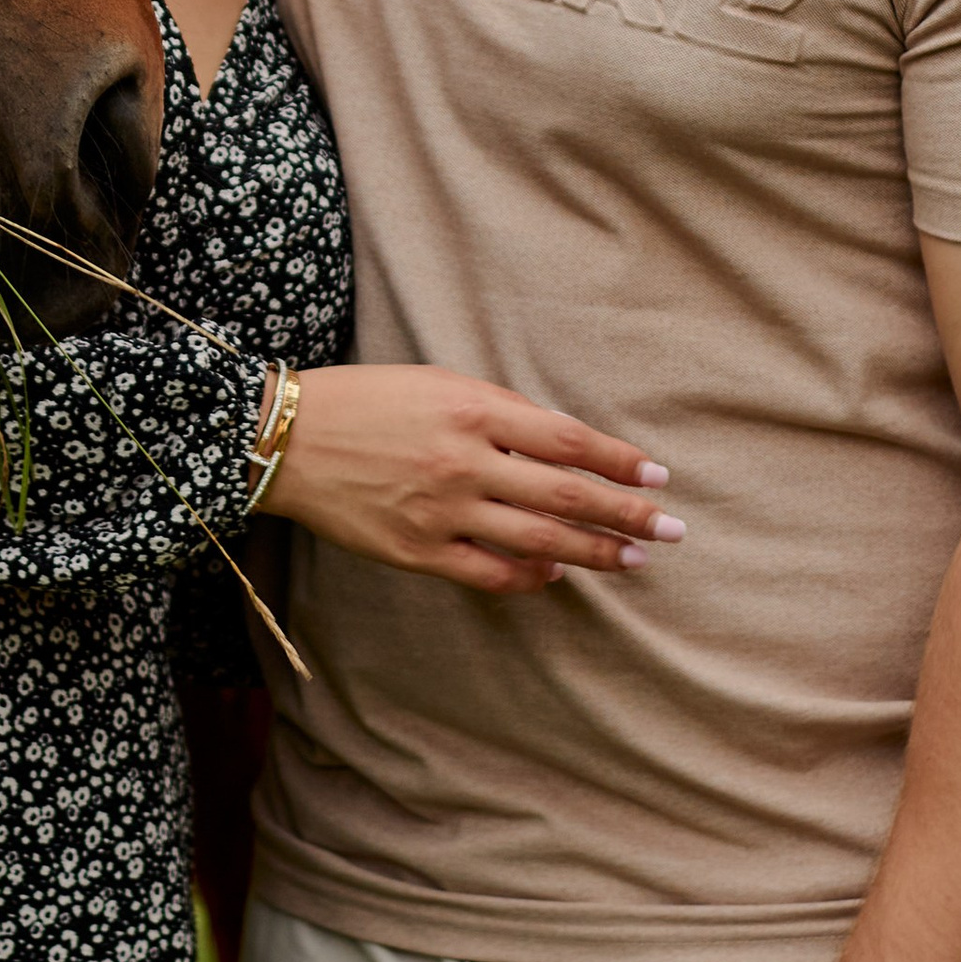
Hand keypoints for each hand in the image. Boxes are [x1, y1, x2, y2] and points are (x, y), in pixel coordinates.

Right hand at [260, 366, 681, 592]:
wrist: (287, 439)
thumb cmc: (367, 401)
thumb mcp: (437, 383)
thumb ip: (499, 414)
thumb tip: (561, 451)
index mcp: (472, 408)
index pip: (567, 441)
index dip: (619, 463)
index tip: (657, 477)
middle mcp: (464, 462)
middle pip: (566, 496)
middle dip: (627, 516)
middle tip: (673, 531)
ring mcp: (442, 511)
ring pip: (540, 542)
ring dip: (595, 554)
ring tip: (634, 561)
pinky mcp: (418, 551)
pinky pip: (492, 574)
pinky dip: (533, 578)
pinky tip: (559, 575)